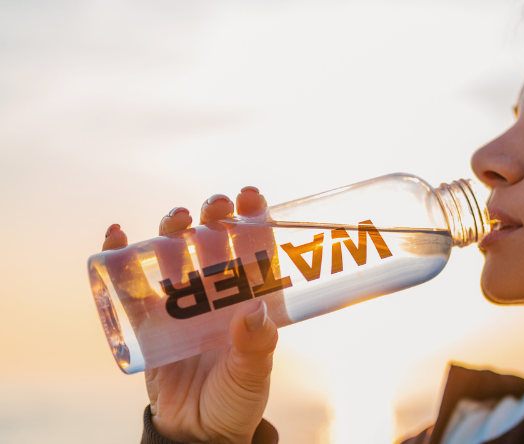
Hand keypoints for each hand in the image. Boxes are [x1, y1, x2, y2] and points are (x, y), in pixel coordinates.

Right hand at [103, 187, 277, 443]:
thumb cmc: (236, 400)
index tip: (250, 196)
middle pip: (212, 242)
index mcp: (249, 298)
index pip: (253, 248)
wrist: (196, 434)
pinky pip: (129, 284)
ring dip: (172, 228)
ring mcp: (179, 302)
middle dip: (213, 217)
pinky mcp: (145, 319)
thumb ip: (256, 347)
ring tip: (178, 218)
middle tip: (215, 207)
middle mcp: (215, 292)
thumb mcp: (253, 375)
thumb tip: (254, 313)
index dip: (252, 217)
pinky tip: (116, 234)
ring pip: (173, 253)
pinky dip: (118, 256)